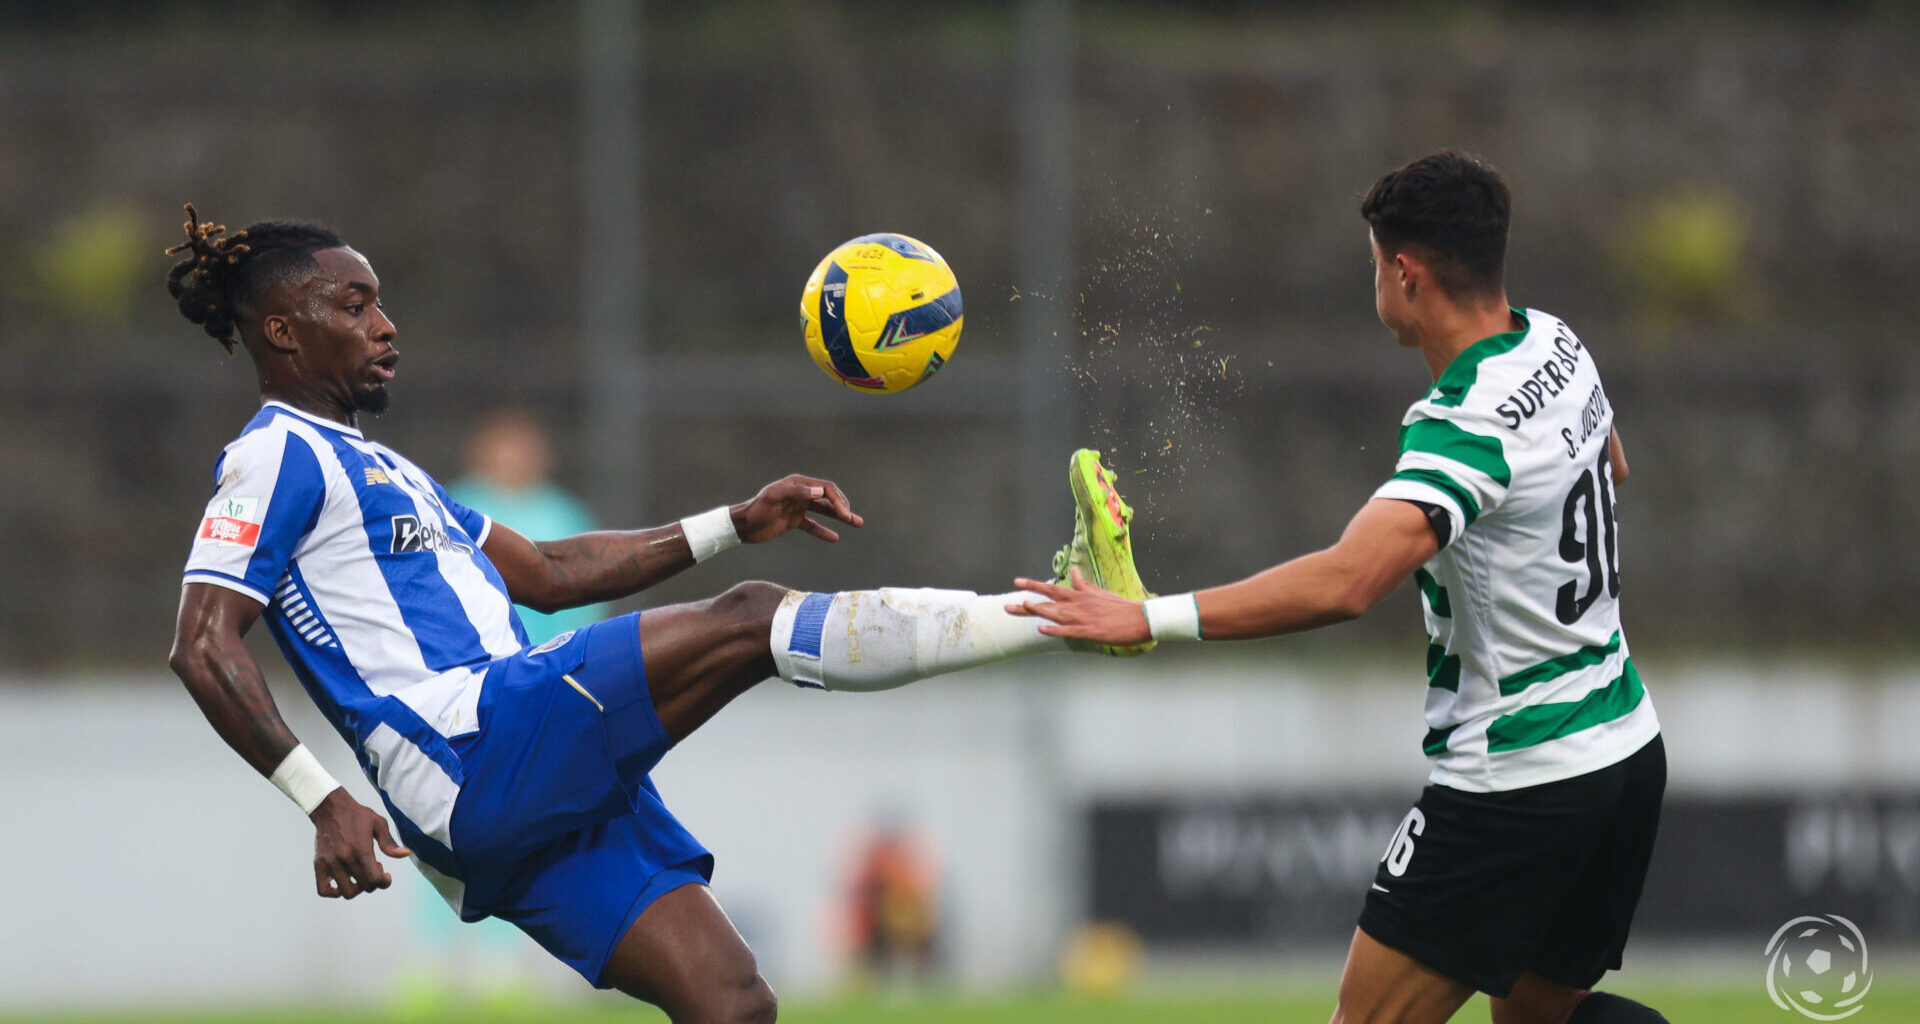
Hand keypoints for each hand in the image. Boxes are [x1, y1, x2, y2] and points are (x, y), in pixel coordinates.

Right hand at [309, 789, 410, 898]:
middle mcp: (345, 859)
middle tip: (373, 870)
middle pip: (363, 886)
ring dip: (357, 889)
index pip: (374, 879)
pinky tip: (343, 884)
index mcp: (361, 849)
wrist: (330, 808)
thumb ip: (389, 842)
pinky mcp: (319, 864)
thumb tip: (405, 854)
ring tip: (359, 876)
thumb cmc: (356, 815)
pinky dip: (334, 893)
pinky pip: (323, 890)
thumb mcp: (378, 823)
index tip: (385, 875)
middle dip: (373, 883)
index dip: (384, 882)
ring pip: (346, 892)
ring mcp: (330, 863)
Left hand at [732, 474, 862, 543]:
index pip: (825, 488)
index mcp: (798, 484)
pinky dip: (823, 531)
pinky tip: (835, 537)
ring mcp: (798, 507)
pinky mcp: (794, 520)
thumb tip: (820, 491)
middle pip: (829, 498)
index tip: (844, 514)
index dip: (837, 500)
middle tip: (854, 520)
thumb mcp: (774, 498)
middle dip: (843, 507)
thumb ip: (797, 492)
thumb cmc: (756, 509)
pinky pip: (813, 525)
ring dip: (840, 517)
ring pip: (824, 511)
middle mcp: (800, 493)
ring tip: (856, 523)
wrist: (742, 526)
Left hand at [1007, 567, 1152, 646]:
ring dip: (1037, 611)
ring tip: (1022, 606)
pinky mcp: (1089, 631)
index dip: (1033, 585)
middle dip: (1026, 602)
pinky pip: (1068, 631)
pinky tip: (1042, 629)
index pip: (1051, 589)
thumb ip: (1084, 584)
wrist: (1139, 618)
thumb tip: (1075, 572)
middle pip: (1047, 602)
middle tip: (1006, 603)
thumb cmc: (1120, 607)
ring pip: (1055, 614)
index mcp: (1079, 596)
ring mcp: (1082, 618)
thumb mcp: (1100, 592)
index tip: (1017, 582)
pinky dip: (1055, 630)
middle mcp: (1077, 605)